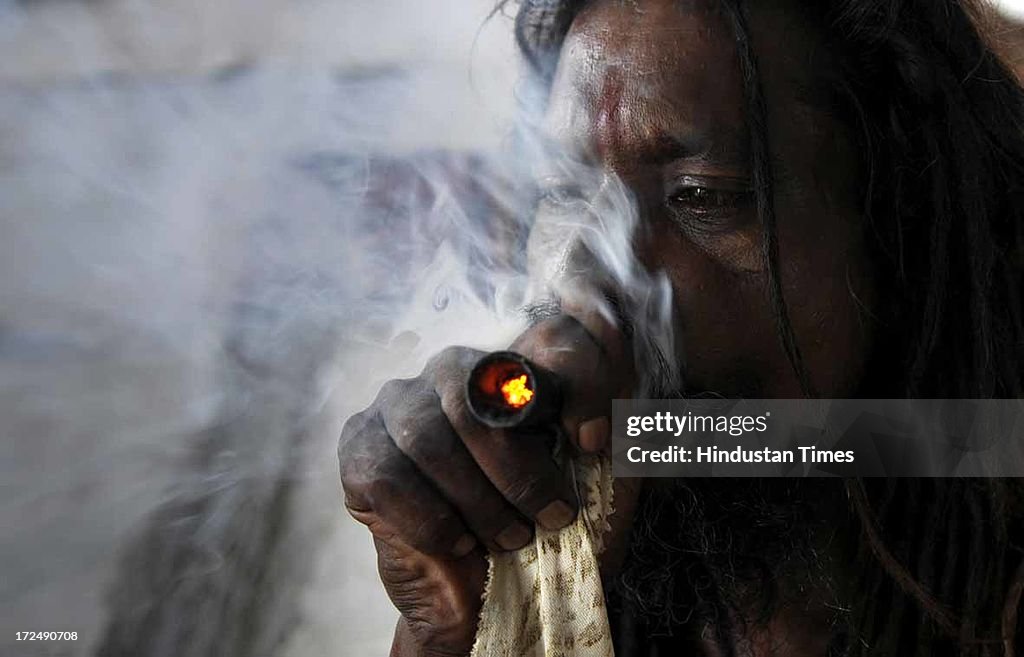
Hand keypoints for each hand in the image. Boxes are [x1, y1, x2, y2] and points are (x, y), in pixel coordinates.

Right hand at [338, 313, 634, 656]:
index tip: (592, 441)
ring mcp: (398, 405)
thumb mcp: (603, 482)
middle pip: (479, 394)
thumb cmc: (546, 532)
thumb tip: (619, 335)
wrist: (487, 603)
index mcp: (516, 368)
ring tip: (508, 539)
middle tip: (551, 517)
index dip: (580, 381)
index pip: (552, 335)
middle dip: (520, 469)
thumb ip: (619, 416)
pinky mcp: (359, 450)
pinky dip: (433, 522)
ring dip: (479, 502)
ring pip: (429, 436)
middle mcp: (453, 371)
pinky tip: (458, 543)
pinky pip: (390, 476)